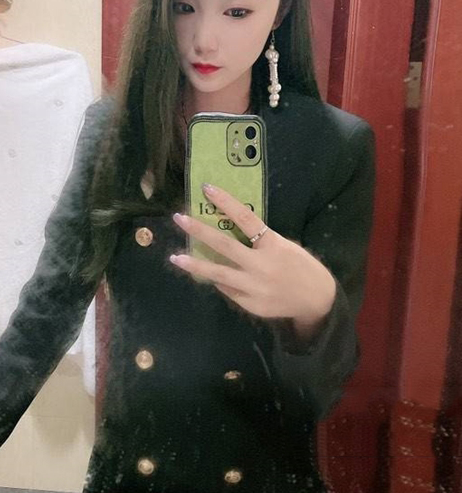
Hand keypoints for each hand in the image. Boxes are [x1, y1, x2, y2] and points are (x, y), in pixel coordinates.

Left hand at [170, 183, 335, 335]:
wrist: (316, 299)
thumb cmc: (300, 266)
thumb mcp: (285, 246)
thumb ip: (259, 242)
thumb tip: (227, 236)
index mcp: (273, 245)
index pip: (245, 217)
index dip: (225, 202)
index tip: (206, 188)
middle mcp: (261, 265)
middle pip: (224, 245)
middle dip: (199, 231)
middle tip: (179, 218)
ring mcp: (254, 287)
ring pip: (218, 274)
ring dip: (195, 265)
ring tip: (175, 258)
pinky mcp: (250, 304)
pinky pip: (229, 290)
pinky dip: (219, 281)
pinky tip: (209, 276)